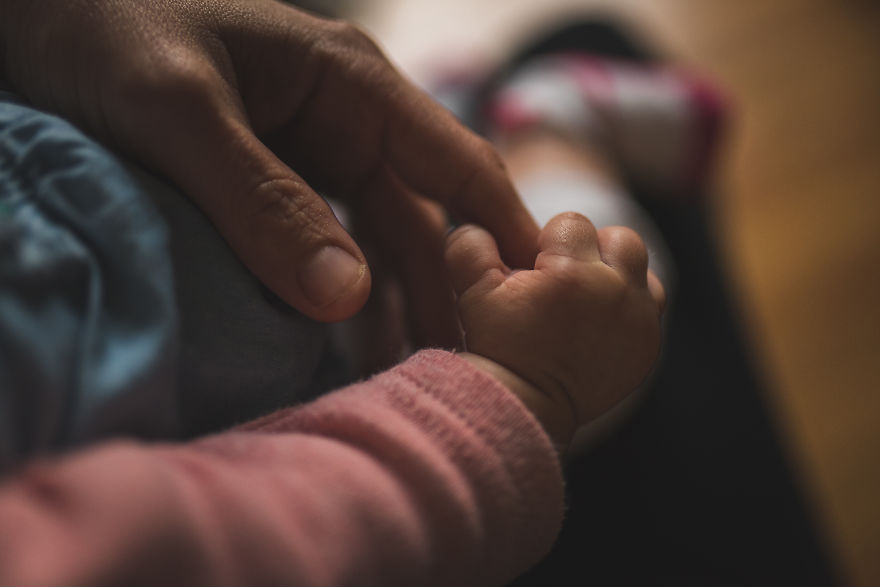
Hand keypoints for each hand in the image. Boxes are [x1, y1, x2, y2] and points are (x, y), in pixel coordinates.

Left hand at [0, 0, 537, 331]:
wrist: (34, 9)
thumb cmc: (101, 25)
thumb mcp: (178, 109)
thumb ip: (259, 199)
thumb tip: (345, 297)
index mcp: (350, 84)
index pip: (457, 163)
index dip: (507, 231)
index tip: (546, 301)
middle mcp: (344, 121)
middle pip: (420, 221)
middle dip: (444, 296)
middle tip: (462, 377)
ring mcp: (309, 154)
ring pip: (376, 243)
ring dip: (393, 309)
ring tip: (409, 380)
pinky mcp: (273, 184)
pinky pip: (324, 249)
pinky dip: (339, 300)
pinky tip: (344, 350)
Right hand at [445, 213, 664, 448]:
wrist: (526, 407)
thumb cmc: (498, 348)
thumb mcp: (472, 292)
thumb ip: (472, 244)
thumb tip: (479, 223)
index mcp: (573, 274)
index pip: (572, 222)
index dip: (547, 243)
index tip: (533, 272)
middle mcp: (616, 293)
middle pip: (620, 238)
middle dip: (591, 250)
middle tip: (563, 281)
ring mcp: (640, 323)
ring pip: (643, 269)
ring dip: (617, 275)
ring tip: (584, 300)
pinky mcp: (648, 347)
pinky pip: (650, 307)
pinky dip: (628, 307)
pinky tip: (596, 324)